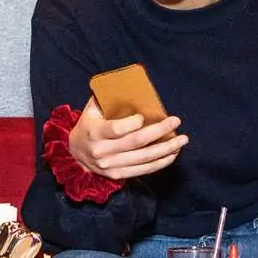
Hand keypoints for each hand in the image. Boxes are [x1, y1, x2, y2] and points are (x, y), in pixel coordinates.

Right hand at [68, 98, 187, 180]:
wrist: (75, 155)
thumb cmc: (88, 126)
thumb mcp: (91, 110)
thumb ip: (106, 98)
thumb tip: (128, 82)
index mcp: (95, 132)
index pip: (117, 129)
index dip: (133, 123)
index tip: (144, 116)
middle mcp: (102, 151)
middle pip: (136, 142)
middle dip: (160, 131)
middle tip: (176, 121)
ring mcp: (111, 166)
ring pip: (144, 158)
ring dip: (166, 149)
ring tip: (182, 140)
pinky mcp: (118, 175)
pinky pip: (144, 170)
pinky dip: (161, 163)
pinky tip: (173, 154)